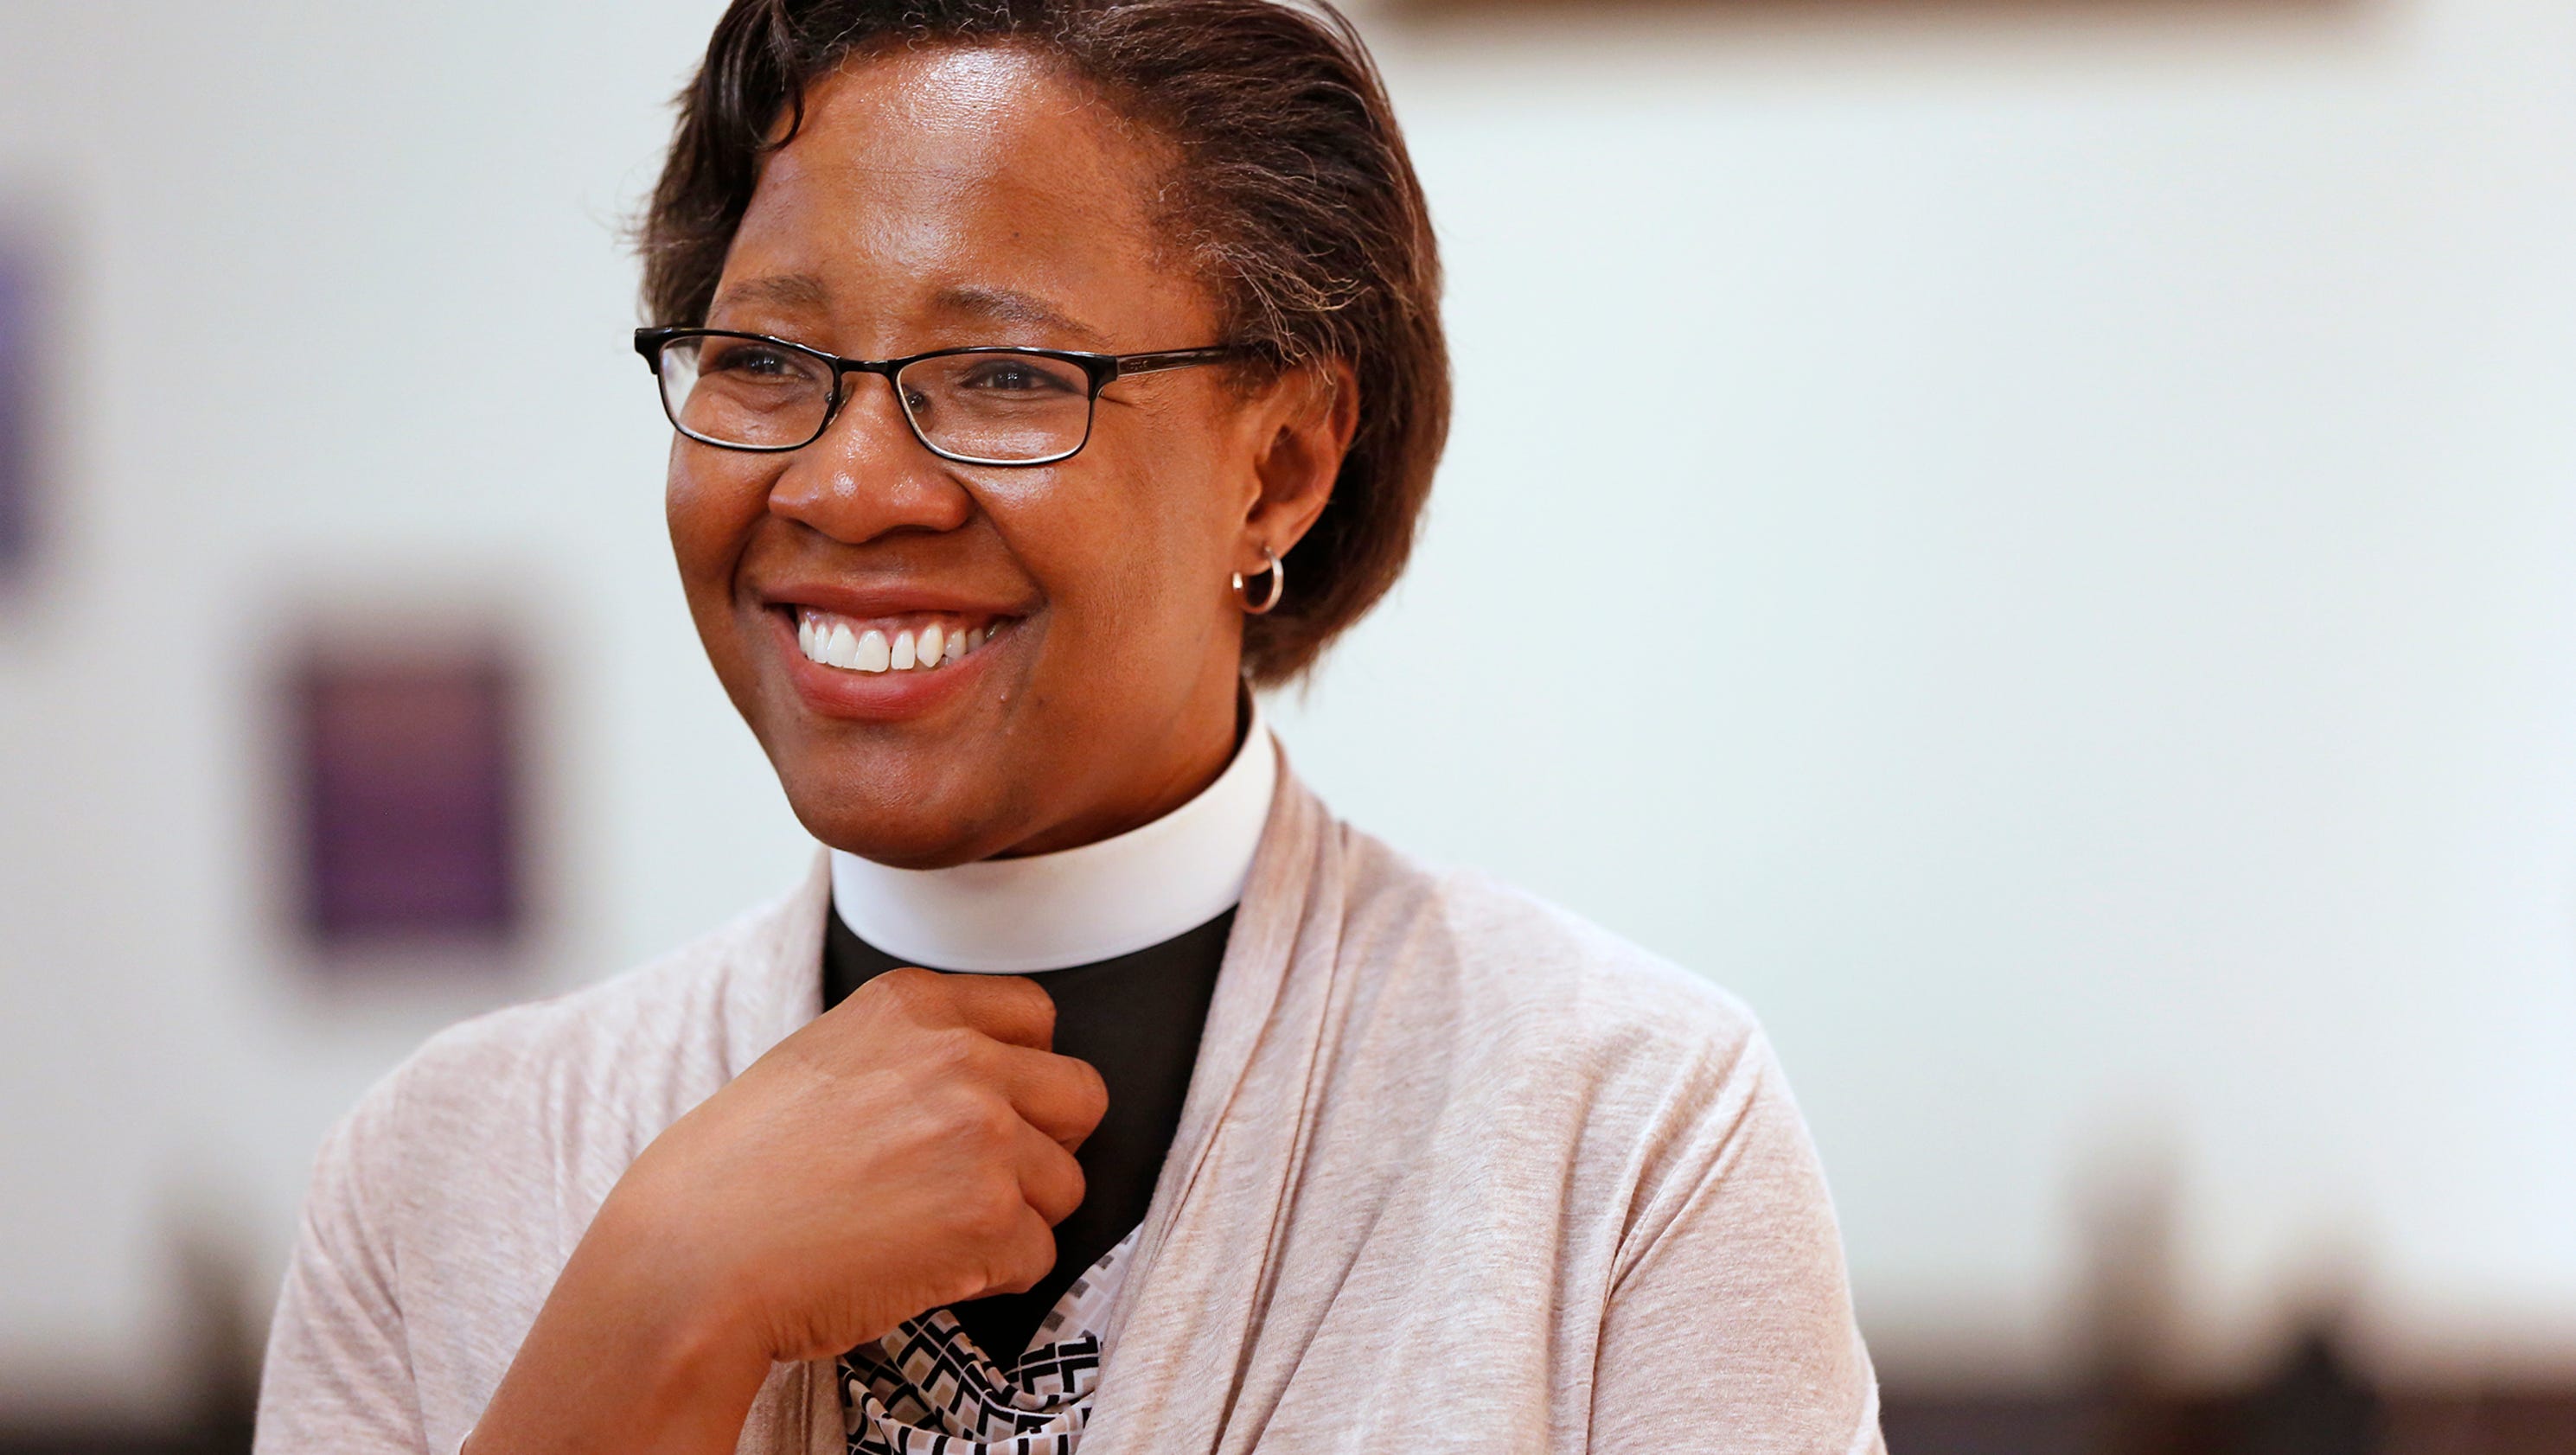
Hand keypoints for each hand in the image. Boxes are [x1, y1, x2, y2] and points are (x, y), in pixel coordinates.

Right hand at [624, 967, 1107, 1356]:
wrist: (688, 1262)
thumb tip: (974, 1076)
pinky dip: (993, 1278)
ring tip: (930, 1235)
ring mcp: (983, 1133)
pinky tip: (921, 1270)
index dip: (1020, 1075)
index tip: (985, 1112)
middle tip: (978, 1182)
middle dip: (1044, 1145)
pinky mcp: (991, 1216)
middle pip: (1079, 1095)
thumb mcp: (819, 1059)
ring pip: (1065, 1184)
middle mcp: (959, 1055)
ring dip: (1015, 1219)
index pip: (1035, 1015)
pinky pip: (1039, 1255)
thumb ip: (906, 1053)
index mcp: (912, 1004)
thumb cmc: (731, 1178)